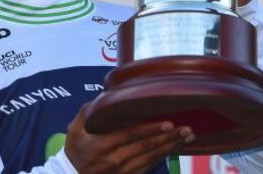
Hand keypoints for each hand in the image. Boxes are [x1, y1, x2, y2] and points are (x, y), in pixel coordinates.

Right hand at [65, 104, 194, 173]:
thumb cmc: (75, 150)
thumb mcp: (75, 128)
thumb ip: (89, 111)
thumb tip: (105, 97)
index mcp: (104, 144)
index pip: (132, 135)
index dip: (151, 130)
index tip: (167, 123)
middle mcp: (116, 159)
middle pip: (147, 147)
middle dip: (168, 138)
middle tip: (186, 129)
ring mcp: (123, 171)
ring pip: (152, 158)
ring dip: (171, 147)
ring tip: (187, 137)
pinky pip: (149, 167)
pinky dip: (163, 157)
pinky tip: (174, 148)